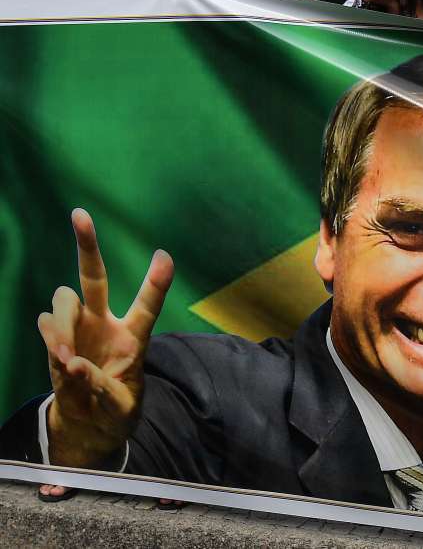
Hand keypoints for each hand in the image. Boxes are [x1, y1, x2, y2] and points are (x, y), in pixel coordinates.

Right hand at [40, 209, 173, 466]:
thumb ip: (99, 386)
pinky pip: (46, 323)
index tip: (164, 255)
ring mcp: (77, 329)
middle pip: (93, 276)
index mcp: (134, 336)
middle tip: (80, 213)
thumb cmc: (115, 408)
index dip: (156, 280)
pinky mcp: (54, 340)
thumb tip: (72, 363)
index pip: (148, 303)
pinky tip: (60, 358)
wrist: (89, 423)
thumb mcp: (120, 406)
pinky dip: (49, 337)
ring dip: (62, 321)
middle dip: (86, 244)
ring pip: (64, 298)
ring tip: (66, 355)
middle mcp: (105, 323)